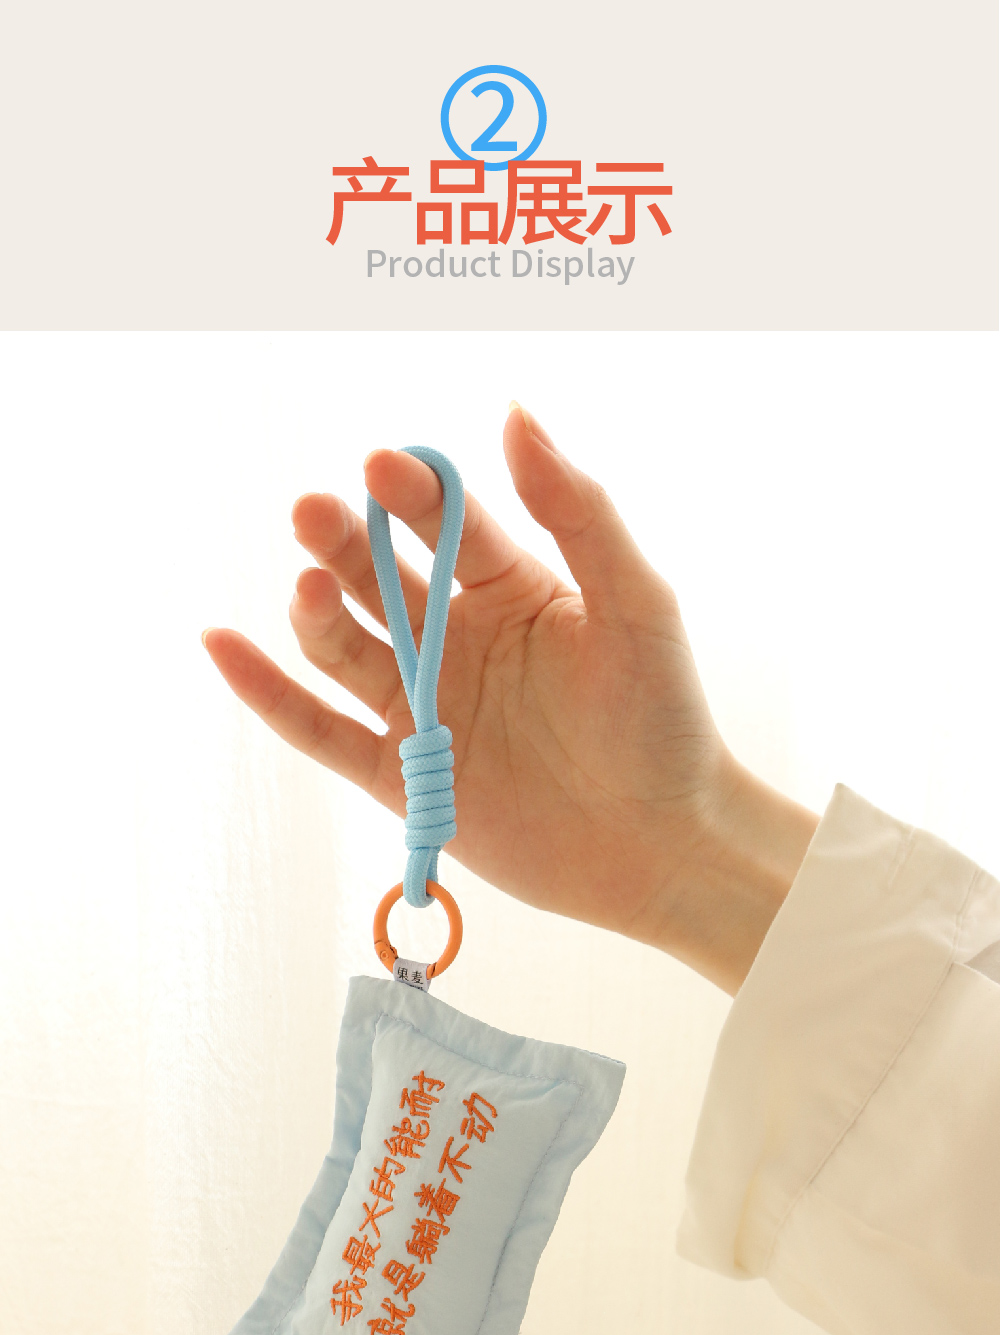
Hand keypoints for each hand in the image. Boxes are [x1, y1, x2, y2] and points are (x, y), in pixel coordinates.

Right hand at [203, 407, 816, 992]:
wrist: (662, 847)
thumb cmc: (664, 722)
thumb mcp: (636, 603)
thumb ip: (580, 511)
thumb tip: (514, 414)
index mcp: (511, 588)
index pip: (446, 523)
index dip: (412, 493)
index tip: (384, 467)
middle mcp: (455, 639)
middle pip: (379, 576)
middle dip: (344, 541)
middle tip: (316, 514)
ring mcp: (422, 708)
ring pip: (343, 646)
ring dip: (316, 610)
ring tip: (310, 587)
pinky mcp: (399, 777)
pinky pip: (317, 729)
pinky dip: (266, 692)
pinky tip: (221, 645)